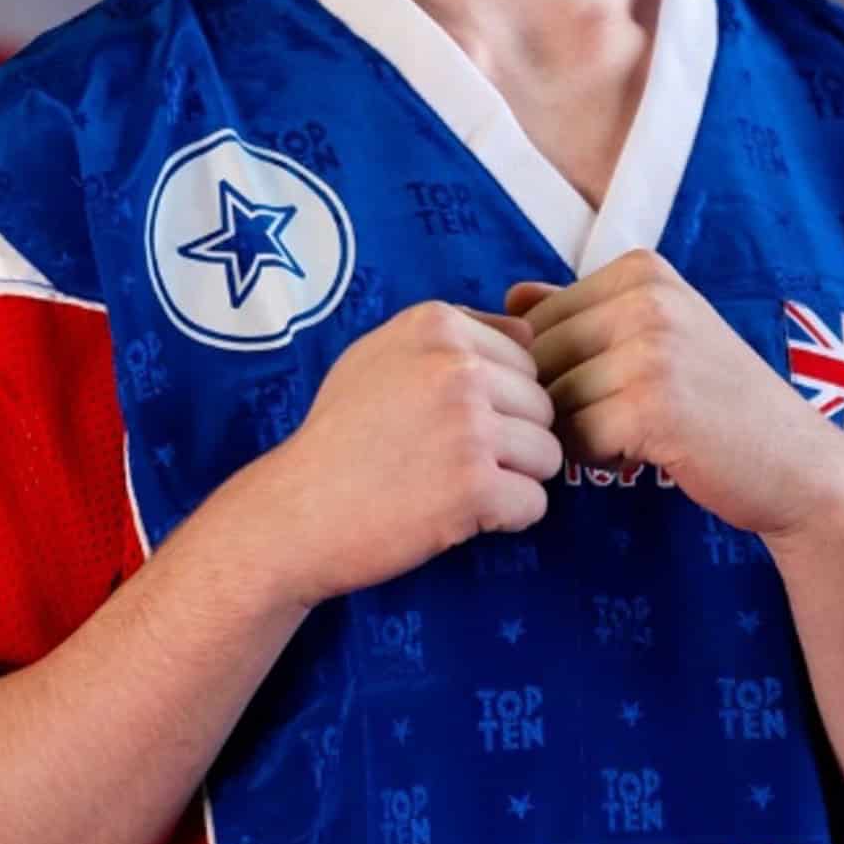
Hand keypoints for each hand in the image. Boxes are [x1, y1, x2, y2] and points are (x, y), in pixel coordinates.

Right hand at [266, 301, 563, 606]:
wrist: (294, 512)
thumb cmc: (339, 435)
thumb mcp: (379, 355)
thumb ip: (450, 337)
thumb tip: (528, 331)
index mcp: (436, 324)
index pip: (525, 357)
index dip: (499, 397)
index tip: (451, 422)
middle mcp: (457, 366)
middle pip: (543, 405)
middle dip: (513, 439)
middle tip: (455, 462)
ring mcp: (468, 425)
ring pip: (548, 453)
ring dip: (515, 479)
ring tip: (459, 489)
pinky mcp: (475, 487)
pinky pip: (536, 503)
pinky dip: (508, 519)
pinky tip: (463, 517)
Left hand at [505, 251, 843, 542]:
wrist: (796, 463)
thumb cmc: (716, 402)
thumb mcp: (656, 334)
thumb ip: (581, 310)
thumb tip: (508, 299)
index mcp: (641, 268)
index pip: (537, 319)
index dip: (558, 369)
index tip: (615, 385)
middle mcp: (646, 296)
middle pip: (539, 358)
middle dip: (564, 401)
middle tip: (625, 418)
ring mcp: (651, 347)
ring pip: (553, 399)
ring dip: (580, 432)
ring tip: (637, 434)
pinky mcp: (651, 404)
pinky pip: (575, 438)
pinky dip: (597, 457)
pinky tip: (643, 453)